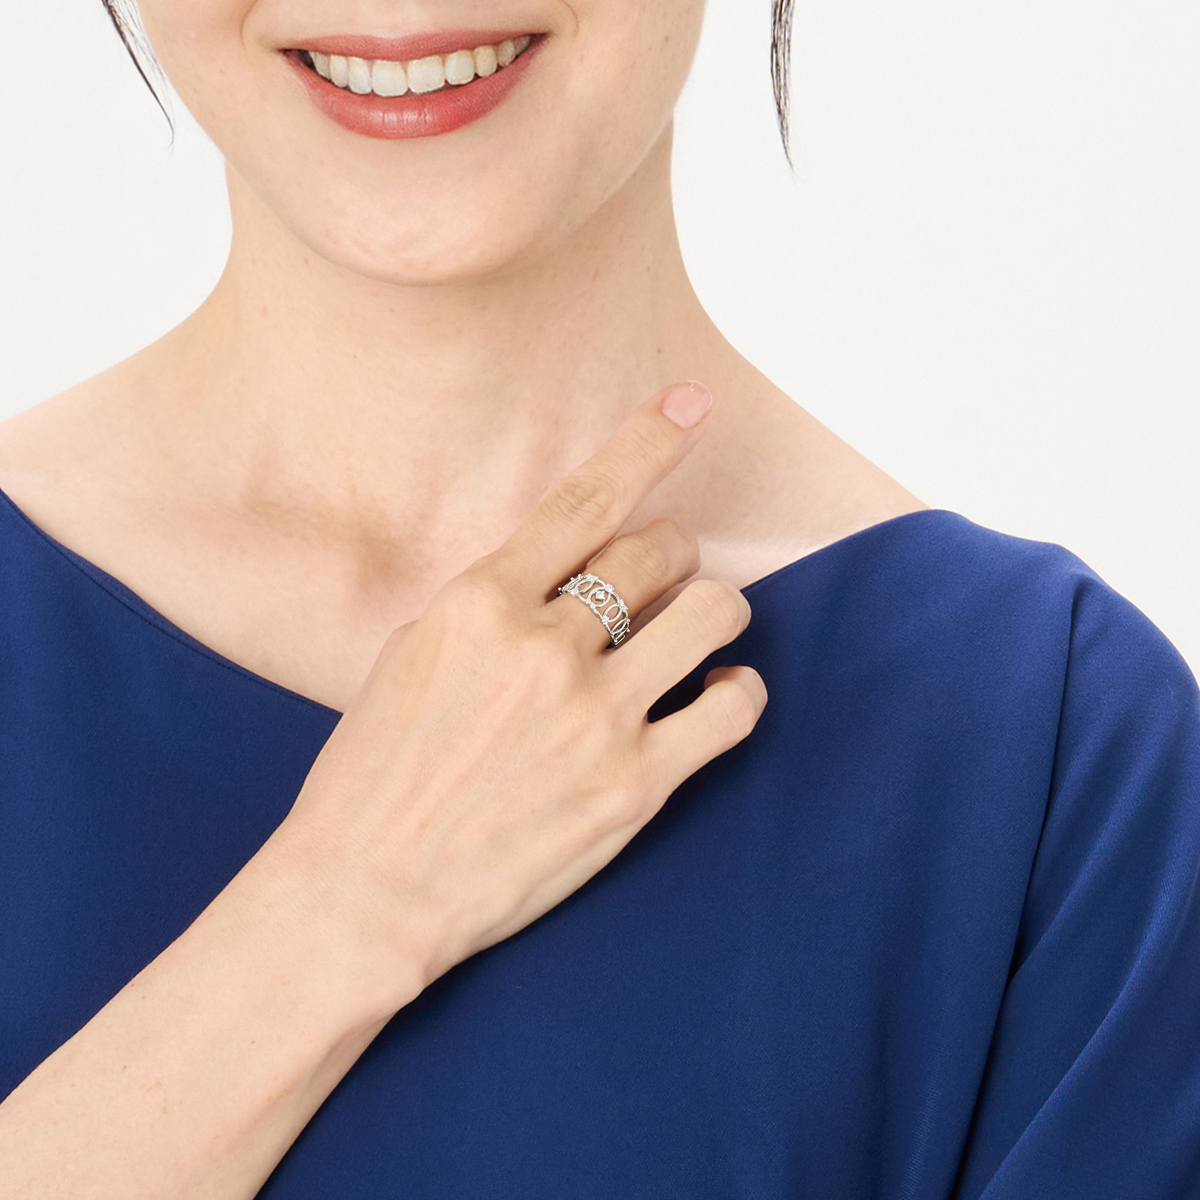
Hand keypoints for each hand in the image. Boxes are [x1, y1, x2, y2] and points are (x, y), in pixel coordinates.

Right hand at [274, 383, 767, 998]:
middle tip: (663, 577)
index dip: (646, 442)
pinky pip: (732, 709)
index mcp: (479, 605)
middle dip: (672, 551)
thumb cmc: (376, 772)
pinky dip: (736, 690)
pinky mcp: (634, 787)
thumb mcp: (411, 656)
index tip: (689, 405)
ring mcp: (595, 718)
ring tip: (696, 631)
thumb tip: (566, 574)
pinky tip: (714, 693)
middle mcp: (544, 649)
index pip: (584, 499)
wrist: (366, 893)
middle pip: (659, 550)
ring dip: (714, 609)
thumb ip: (492, 605)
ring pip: (714, 611)